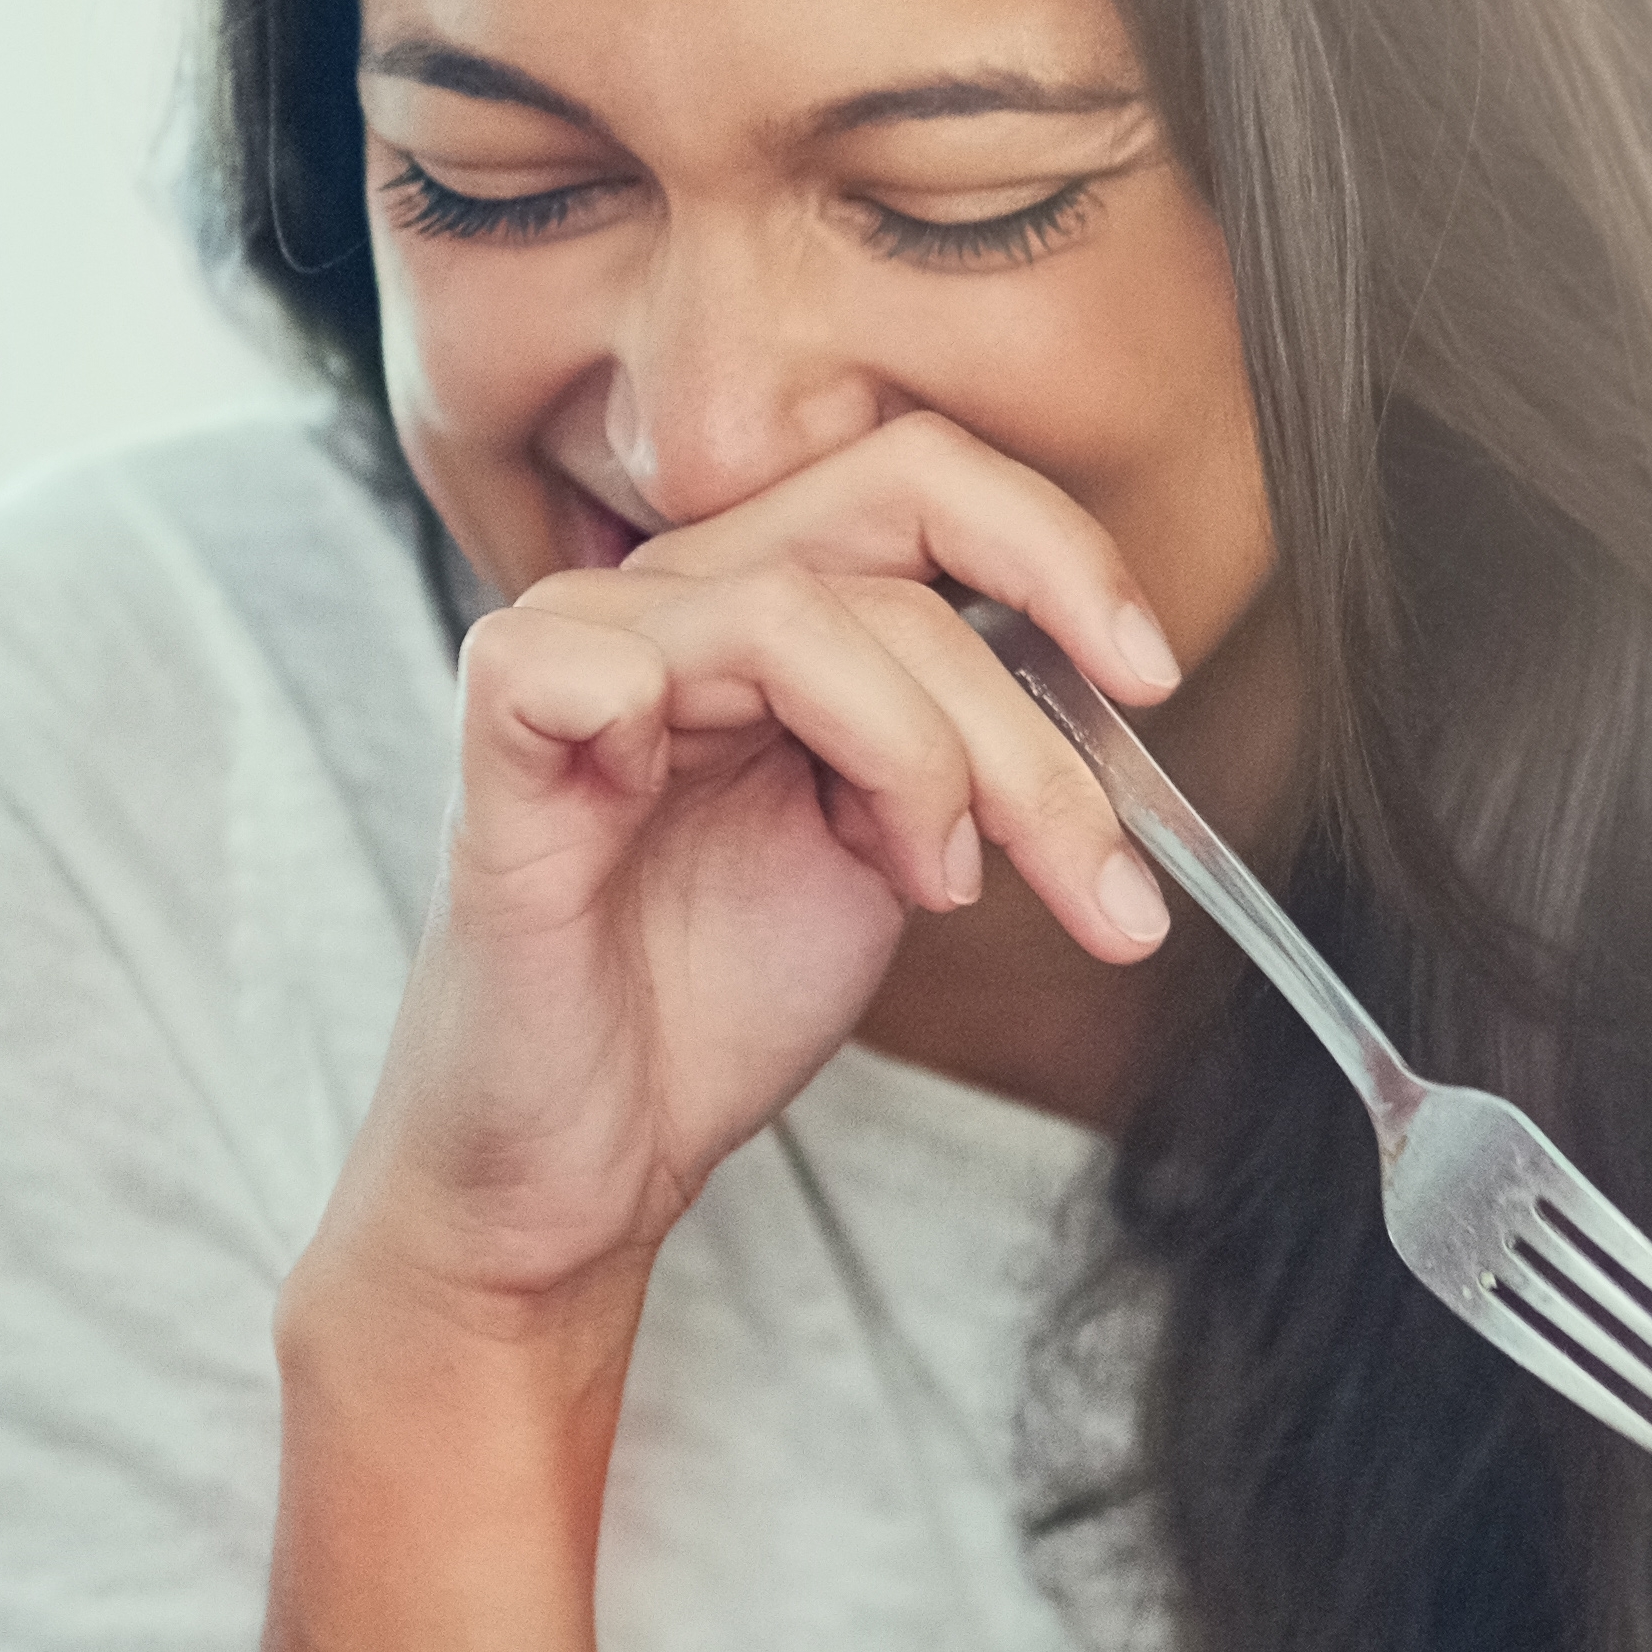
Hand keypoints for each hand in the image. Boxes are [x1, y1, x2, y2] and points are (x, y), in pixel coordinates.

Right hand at [307, 420, 1175, 1338]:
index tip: (1150, 680)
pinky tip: (788, 850)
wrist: (584, 1169)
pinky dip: (718, 746)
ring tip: (938, 890)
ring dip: (925, 758)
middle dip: (1025, 703)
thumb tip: (1111, 689)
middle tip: (1094, 861)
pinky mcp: (501, 739)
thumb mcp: (890, 848)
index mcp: (755, 604)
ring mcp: (579, 655)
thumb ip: (961, 741)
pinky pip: (604, 667)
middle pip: (888, 520)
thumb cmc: (703, 1011)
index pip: (913, 482)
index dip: (1054, 551)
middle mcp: (668, 599)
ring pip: (803, 611)